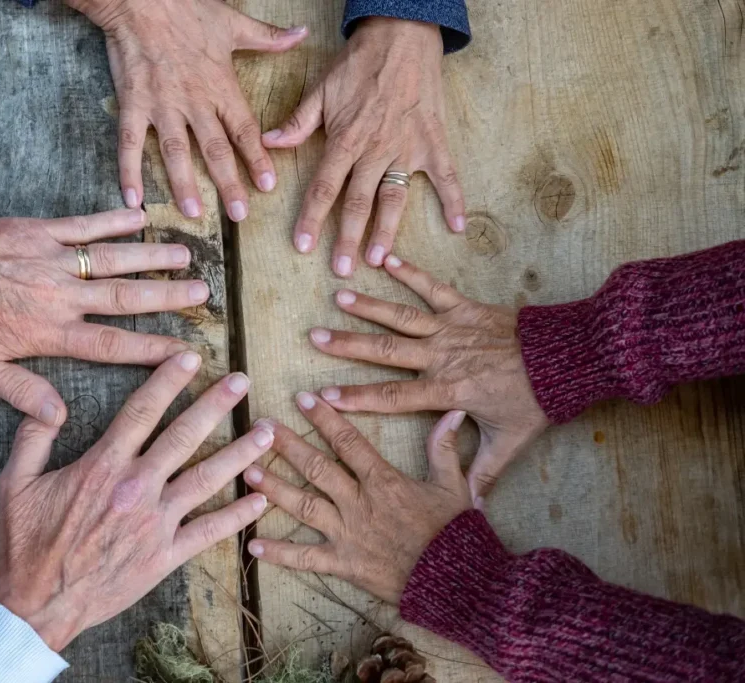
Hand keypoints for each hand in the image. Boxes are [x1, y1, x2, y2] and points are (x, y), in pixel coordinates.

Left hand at [0, 209, 205, 424]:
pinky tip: (139, 216)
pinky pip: (82, 225)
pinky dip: (113, 219)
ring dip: (152, 256)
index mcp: (47, 333)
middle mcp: (58, 296)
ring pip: (113, 258)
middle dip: (168, 296)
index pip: (111, 345)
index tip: (185, 352)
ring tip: (186, 253)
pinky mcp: (36, 231)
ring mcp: (49, 259)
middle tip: (203, 293)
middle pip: (125, 297)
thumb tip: (61, 417)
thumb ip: (23, 391)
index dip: (152, 349)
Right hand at [0, 352, 270, 650]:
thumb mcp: (13, 483)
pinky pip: (209, 532)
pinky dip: (238, 515)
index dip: (168, 380)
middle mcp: (135, 488)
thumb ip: (32, 438)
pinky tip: (261, 499)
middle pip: (184, 436)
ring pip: (206, 479)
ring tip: (268, 432)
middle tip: (242, 381)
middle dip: (216, 404)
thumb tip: (47, 402)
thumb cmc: (22, 545)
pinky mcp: (165, 557)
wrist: (34, 606)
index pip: (142, 412)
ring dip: (240, 453)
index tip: (191, 357)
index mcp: (102, 466)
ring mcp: (154, 523)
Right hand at [73, 0, 306, 219]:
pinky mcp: (132, 103)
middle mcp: (193, 101)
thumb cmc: (185, 8)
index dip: (257, 159)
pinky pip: (129, 143)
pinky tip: (133, 199)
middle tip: (239, 214)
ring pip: (175, 151)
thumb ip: (268, 38)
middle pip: (214, 149)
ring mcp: (161, 104)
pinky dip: (129, 172)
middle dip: (228, 183)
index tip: (268, 185)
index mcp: (220, 86)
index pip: (244, 129)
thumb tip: (301, 35)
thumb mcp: (232, 22)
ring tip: (193, 212)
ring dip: (184, 183)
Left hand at [245, 394, 470, 602]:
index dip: (324, 418)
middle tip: (260, 427)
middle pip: (317, 468)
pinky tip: (252, 546)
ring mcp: (348, 534)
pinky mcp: (343, 564)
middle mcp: (359, 503)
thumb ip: (445, 448)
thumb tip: (452, 413)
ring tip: (248, 472)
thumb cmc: (455, 532)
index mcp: (383, 481)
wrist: (455, 581)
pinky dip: (279, 554)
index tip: (302, 398)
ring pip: (304, 505)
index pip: (348, 442)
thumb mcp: (454, 486)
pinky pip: (306, 559)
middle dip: (287, 445)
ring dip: (275, 488)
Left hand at [263, 18, 464, 275]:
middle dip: (348, 238)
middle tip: (343, 270)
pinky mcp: (433, 142)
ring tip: (379, 260)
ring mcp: (406, 148)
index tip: (303, 246)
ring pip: (394, 198)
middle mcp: (375, 150)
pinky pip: (446, 176)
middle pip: (358, 202)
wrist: (402, 35)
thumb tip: (269, 143)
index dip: (311, 218)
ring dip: (387, 231)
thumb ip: (298, 123)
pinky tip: (458, 227)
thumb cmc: (359, 62)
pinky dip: (454, 200)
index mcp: (345, 139)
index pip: (323, 187)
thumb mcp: (321, 89)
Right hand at [307, 256, 548, 502]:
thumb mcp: (509, 441)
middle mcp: (443, 357)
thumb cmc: (537, 400)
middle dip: (348, 345)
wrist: (567, 358)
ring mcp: (453, 328)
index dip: (357, 398)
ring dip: (370, 307)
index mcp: (448, 391)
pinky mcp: (466, 307)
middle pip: (387, 351)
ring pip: (403, 317)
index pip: (394, 397)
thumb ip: (483, 473)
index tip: (325, 397)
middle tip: (314, 337)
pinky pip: (434, 288)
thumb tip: (471, 511)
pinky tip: (387, 260)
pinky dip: (411, 273)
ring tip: (339, 298)